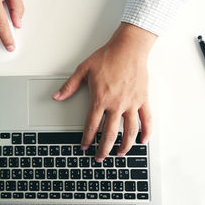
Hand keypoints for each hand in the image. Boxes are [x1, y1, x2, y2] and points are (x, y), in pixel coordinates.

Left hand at [52, 23, 156, 161]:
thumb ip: (70, 85)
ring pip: (129, 131)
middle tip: (100, 157)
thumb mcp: (83, 69)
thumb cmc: (108, 56)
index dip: (86, 138)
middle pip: (109, 134)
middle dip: (103, 149)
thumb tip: (57, 96)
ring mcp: (131, 103)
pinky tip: (143, 141)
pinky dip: (146, 132)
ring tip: (120, 154)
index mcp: (100, 99)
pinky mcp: (143, 99)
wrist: (128, 47)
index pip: (92, 125)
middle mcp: (116, 104)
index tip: (84, 146)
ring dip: (124, 146)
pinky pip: (146, 120)